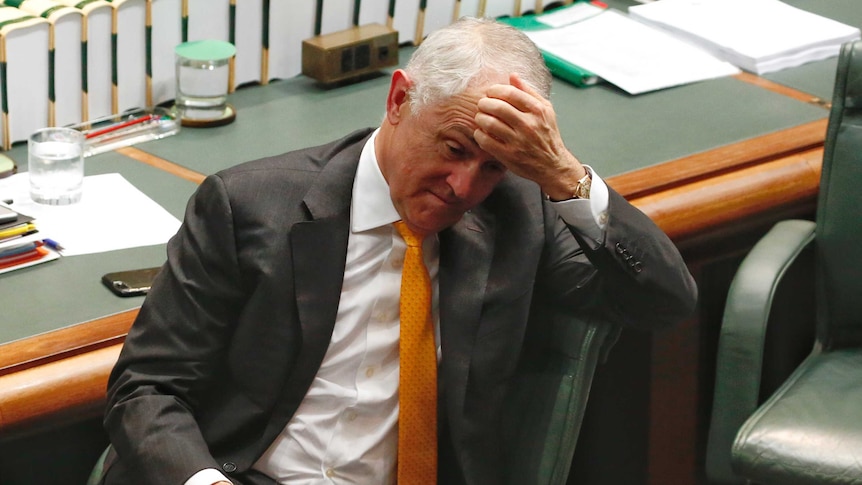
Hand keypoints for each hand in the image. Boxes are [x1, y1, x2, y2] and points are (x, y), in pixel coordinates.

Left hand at [474, 73, 586, 199]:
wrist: (553, 165)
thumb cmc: (547, 136)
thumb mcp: (545, 110)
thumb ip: (528, 92)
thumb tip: (512, 76)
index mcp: (538, 111)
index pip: (510, 93)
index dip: (495, 90)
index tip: (490, 92)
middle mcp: (529, 125)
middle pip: (497, 107)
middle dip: (484, 103)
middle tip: (482, 104)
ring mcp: (518, 141)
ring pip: (489, 123)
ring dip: (480, 118)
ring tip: (480, 117)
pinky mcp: (509, 156)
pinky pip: (486, 141)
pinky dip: (479, 135)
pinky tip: (481, 132)